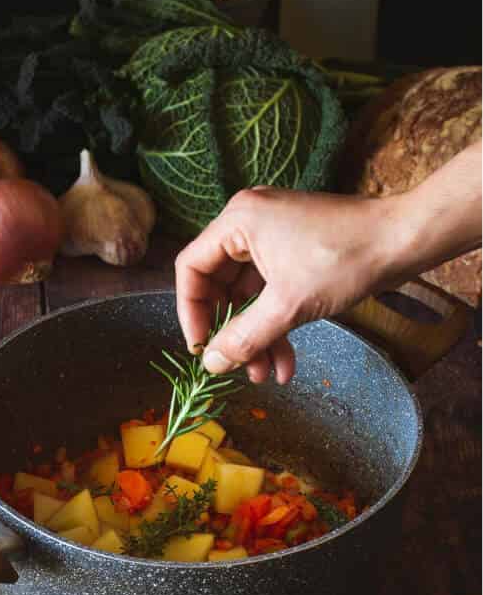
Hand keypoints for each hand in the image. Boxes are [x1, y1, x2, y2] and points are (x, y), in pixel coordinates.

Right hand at [173, 187, 389, 385]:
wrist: (403, 240)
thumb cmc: (343, 261)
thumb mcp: (288, 305)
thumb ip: (245, 336)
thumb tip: (210, 363)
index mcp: (237, 221)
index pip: (192, 267)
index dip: (191, 311)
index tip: (203, 348)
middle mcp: (248, 221)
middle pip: (220, 283)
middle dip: (232, 330)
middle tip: (241, 368)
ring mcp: (273, 233)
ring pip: (248, 292)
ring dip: (257, 333)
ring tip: (269, 373)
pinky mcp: (295, 247)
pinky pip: (271, 287)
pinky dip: (276, 320)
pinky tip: (287, 357)